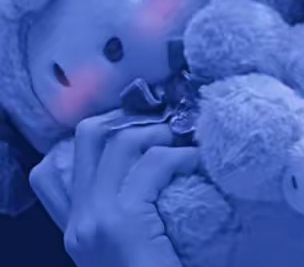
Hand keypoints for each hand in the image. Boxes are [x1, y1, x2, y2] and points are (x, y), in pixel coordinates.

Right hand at [35, 111, 198, 266]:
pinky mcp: (123, 222)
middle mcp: (77, 220)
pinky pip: (155, 163)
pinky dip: (181, 156)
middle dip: (130, 120)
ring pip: (121, 140)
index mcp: (76, 226)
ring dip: (161, 133)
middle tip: (165, 129)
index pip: (53, 168)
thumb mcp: (134, 239)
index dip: (98, 134)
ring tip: (185, 147)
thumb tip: (152, 162)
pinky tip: (196, 164)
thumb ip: (130, 210)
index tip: (134, 127)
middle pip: (88, 136)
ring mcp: (94, 220)